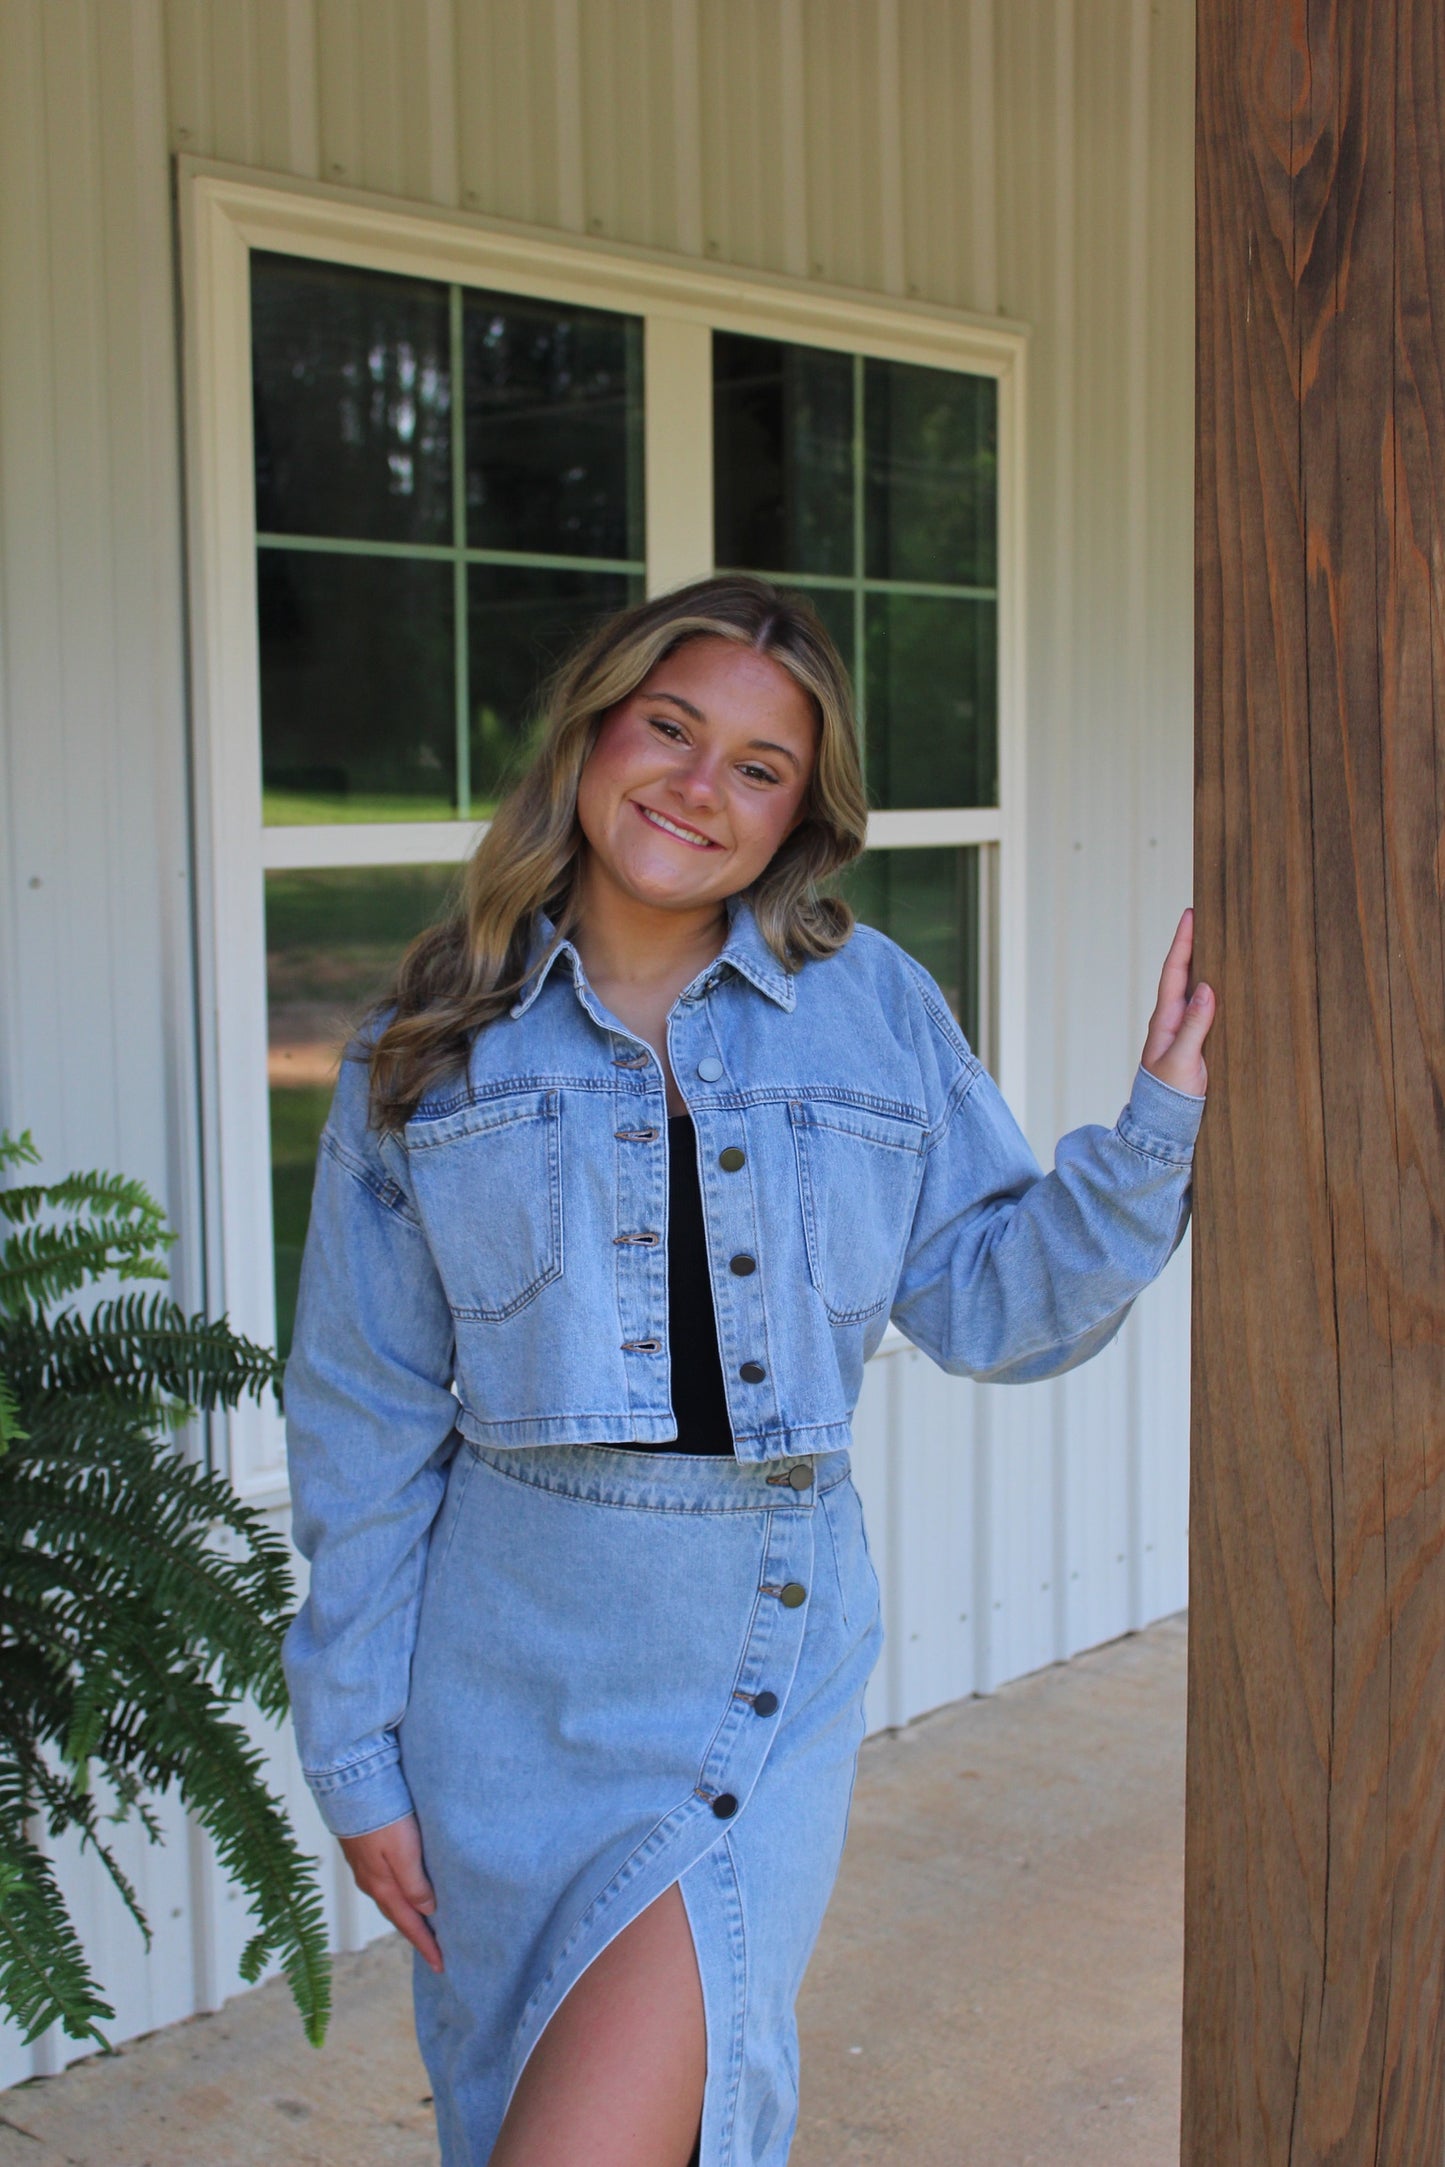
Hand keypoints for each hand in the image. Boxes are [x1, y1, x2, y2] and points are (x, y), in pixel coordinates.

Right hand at [339, 1813, 442, 1972]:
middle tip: (436, 1951)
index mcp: (382, 1886)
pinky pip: (386, 1884)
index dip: (426, 1944)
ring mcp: (365, 1867)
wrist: (350, 1785)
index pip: (409, 1924)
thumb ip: (415, 1883)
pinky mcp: (364, 1852)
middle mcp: (371, 1882)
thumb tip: (428, 1911)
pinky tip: (406, 1891)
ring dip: (408, 1915)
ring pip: (391, 1900)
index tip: (442, 1965)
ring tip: (424, 1925)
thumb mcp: (404, 1852)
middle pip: (399, 1916)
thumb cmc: (381, 1816)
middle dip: (417, 1934)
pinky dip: (399, 1896)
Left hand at [1140, 908, 1214, 1096]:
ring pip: (1195, 989)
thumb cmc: (1169, 1096)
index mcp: (1165, 1019)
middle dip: (1195, 944)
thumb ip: (1194, 1026)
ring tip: (1220, 940)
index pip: (1174, 972)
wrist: (1164, 1124)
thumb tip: (1206, 988)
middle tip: (1207, 916)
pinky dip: (1215, 990)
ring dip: (1205, 964)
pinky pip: (1205, 1009)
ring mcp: (1184, 1031)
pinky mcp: (1196, 1044)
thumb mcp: (1182, 1060)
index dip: (1183, 942)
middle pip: (1184, 973)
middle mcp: (1173, 1020)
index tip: (1191, 914)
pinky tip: (1227, 984)